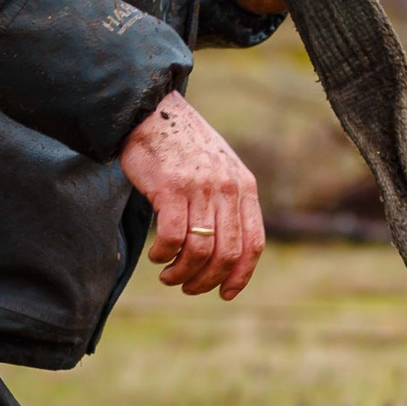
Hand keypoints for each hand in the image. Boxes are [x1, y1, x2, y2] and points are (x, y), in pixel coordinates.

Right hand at [118, 92, 265, 298]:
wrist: (153, 112)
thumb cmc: (183, 146)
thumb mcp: (220, 169)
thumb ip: (228, 202)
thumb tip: (227, 252)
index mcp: (244, 187)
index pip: (253, 244)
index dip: (241, 276)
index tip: (225, 294)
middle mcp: (227, 188)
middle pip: (227, 253)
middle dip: (207, 281)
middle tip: (188, 287)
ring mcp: (200, 188)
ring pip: (200, 250)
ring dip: (182, 273)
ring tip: (169, 275)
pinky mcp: (171, 188)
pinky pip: (173, 237)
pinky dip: (164, 255)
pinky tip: (157, 255)